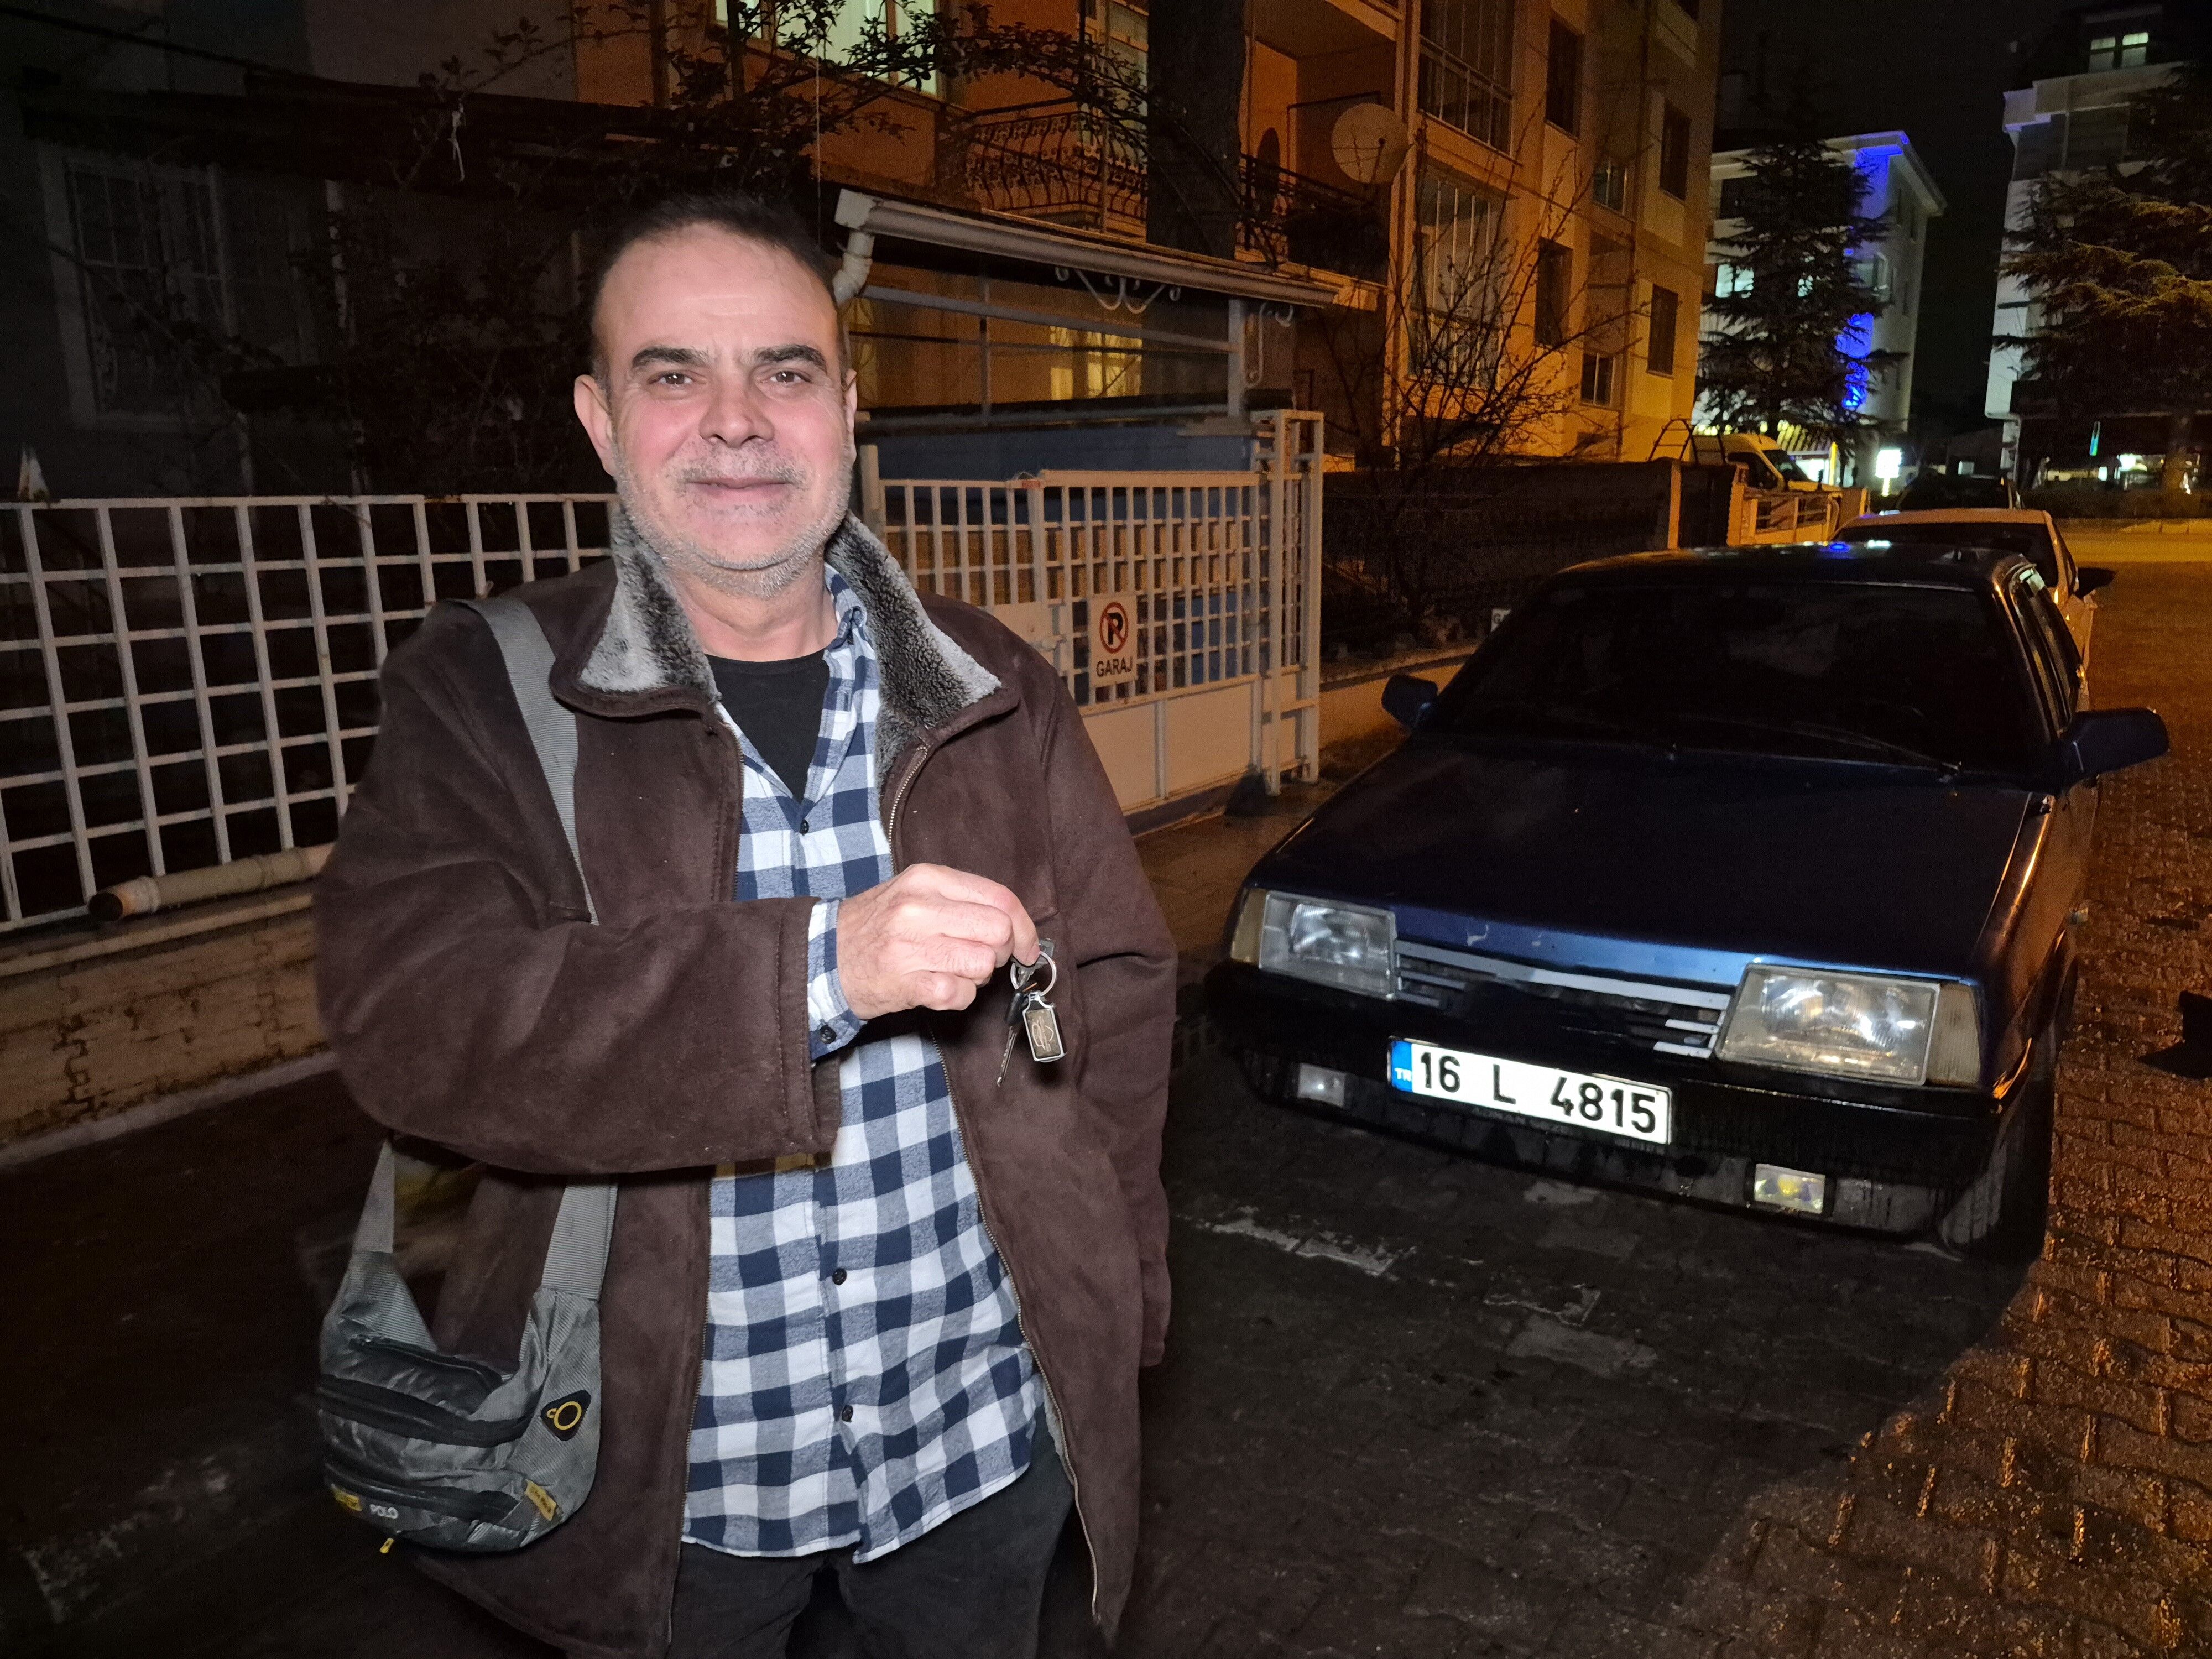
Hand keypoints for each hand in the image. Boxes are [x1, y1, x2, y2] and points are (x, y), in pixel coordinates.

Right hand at [835, 864, 1039, 1019]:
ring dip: (976, 977)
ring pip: (983, 965)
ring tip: (950, 971)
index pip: (1000, 898)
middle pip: (998, 932)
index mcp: (928, 879)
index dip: (1024, 927)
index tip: (1026, 946)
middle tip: (978, 958)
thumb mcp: (915, 893)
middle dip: (999, 952)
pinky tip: (937, 988)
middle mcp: (919, 907)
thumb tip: (1014, 926)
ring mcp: (911, 945)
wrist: (824, 955)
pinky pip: (961, 994)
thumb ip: (962, 901)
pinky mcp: (906, 982)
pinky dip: (957, 997)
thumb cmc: (877, 926)